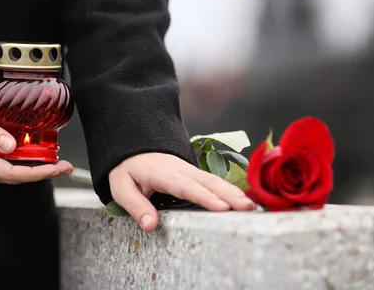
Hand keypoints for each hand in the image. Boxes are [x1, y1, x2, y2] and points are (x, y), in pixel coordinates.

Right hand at [0, 97, 72, 183]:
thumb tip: (11, 146)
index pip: (10, 173)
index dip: (37, 173)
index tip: (57, 168)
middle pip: (10, 177)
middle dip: (39, 173)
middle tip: (62, 166)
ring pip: (3, 174)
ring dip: (27, 170)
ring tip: (48, 162)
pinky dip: (13, 164)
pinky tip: (23, 156)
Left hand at [109, 153, 255, 230]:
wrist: (131, 147)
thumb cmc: (127, 169)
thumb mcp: (121, 187)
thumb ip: (135, 206)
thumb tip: (150, 225)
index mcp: (162, 172)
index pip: (186, 186)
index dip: (205, 197)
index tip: (222, 207)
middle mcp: (179, 168)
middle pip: (207, 181)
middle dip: (229, 194)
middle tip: (248, 208)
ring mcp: (188, 168)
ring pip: (214, 179)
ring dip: (233, 192)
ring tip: (252, 206)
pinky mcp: (193, 172)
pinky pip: (212, 180)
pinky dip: (229, 189)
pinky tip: (242, 199)